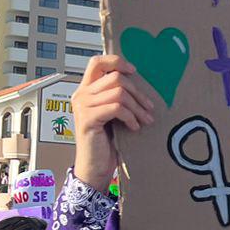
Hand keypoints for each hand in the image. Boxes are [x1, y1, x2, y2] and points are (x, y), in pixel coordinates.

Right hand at [72, 55, 156, 190]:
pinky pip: (117, 108)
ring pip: (119, 93)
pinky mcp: (88, 119)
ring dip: (137, 107)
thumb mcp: (113, 114)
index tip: (134, 71)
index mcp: (85, 90)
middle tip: (149, 108)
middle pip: (115, 78)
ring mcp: (83, 107)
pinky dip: (130, 117)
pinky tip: (134, 127)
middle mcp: (81, 95)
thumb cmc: (106, 141)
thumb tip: (139, 82)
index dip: (116, 62)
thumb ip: (117, 96)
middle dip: (137, 93)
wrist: (96, 166)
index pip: (96, 62)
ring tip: (145, 120)